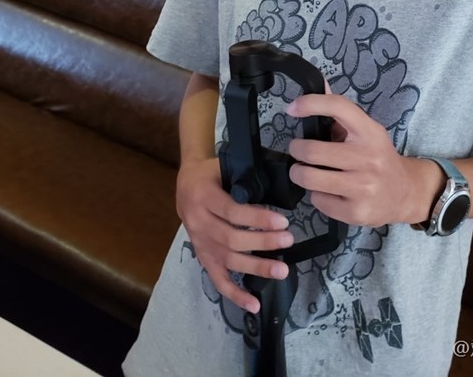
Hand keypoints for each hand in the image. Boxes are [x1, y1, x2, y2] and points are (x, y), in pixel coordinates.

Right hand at [176, 157, 293, 311]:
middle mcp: (198, 223)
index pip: (232, 211)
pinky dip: (235, 295)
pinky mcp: (203, 258)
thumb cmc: (210, 173)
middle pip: (231, 239)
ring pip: (228, 261)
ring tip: (281, 270)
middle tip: (288, 240)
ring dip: (256, 267)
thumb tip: (272, 194)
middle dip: (262, 242)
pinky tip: (254, 304)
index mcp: (203, 197)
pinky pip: (217, 280)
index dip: (257, 218)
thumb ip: (241, 181)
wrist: (184, 183)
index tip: (281, 220)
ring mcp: (200, 244)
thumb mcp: (222, 168)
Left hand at [287, 91, 427, 227]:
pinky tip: (328, 191)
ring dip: (300, 174)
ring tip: (307, 171)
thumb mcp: (365, 130)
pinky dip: (317, 195)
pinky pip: (318, 200)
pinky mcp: (356, 212)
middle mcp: (368, 158)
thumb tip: (320, 83)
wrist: (406, 193)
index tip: (292, 108)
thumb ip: (340, 111)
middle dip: (296, 150)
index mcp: (369, 132)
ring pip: (309, 177)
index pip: (338, 107)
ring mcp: (363, 187)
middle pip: (312, 150)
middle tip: (299, 151)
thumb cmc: (378, 157)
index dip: (311, 103)